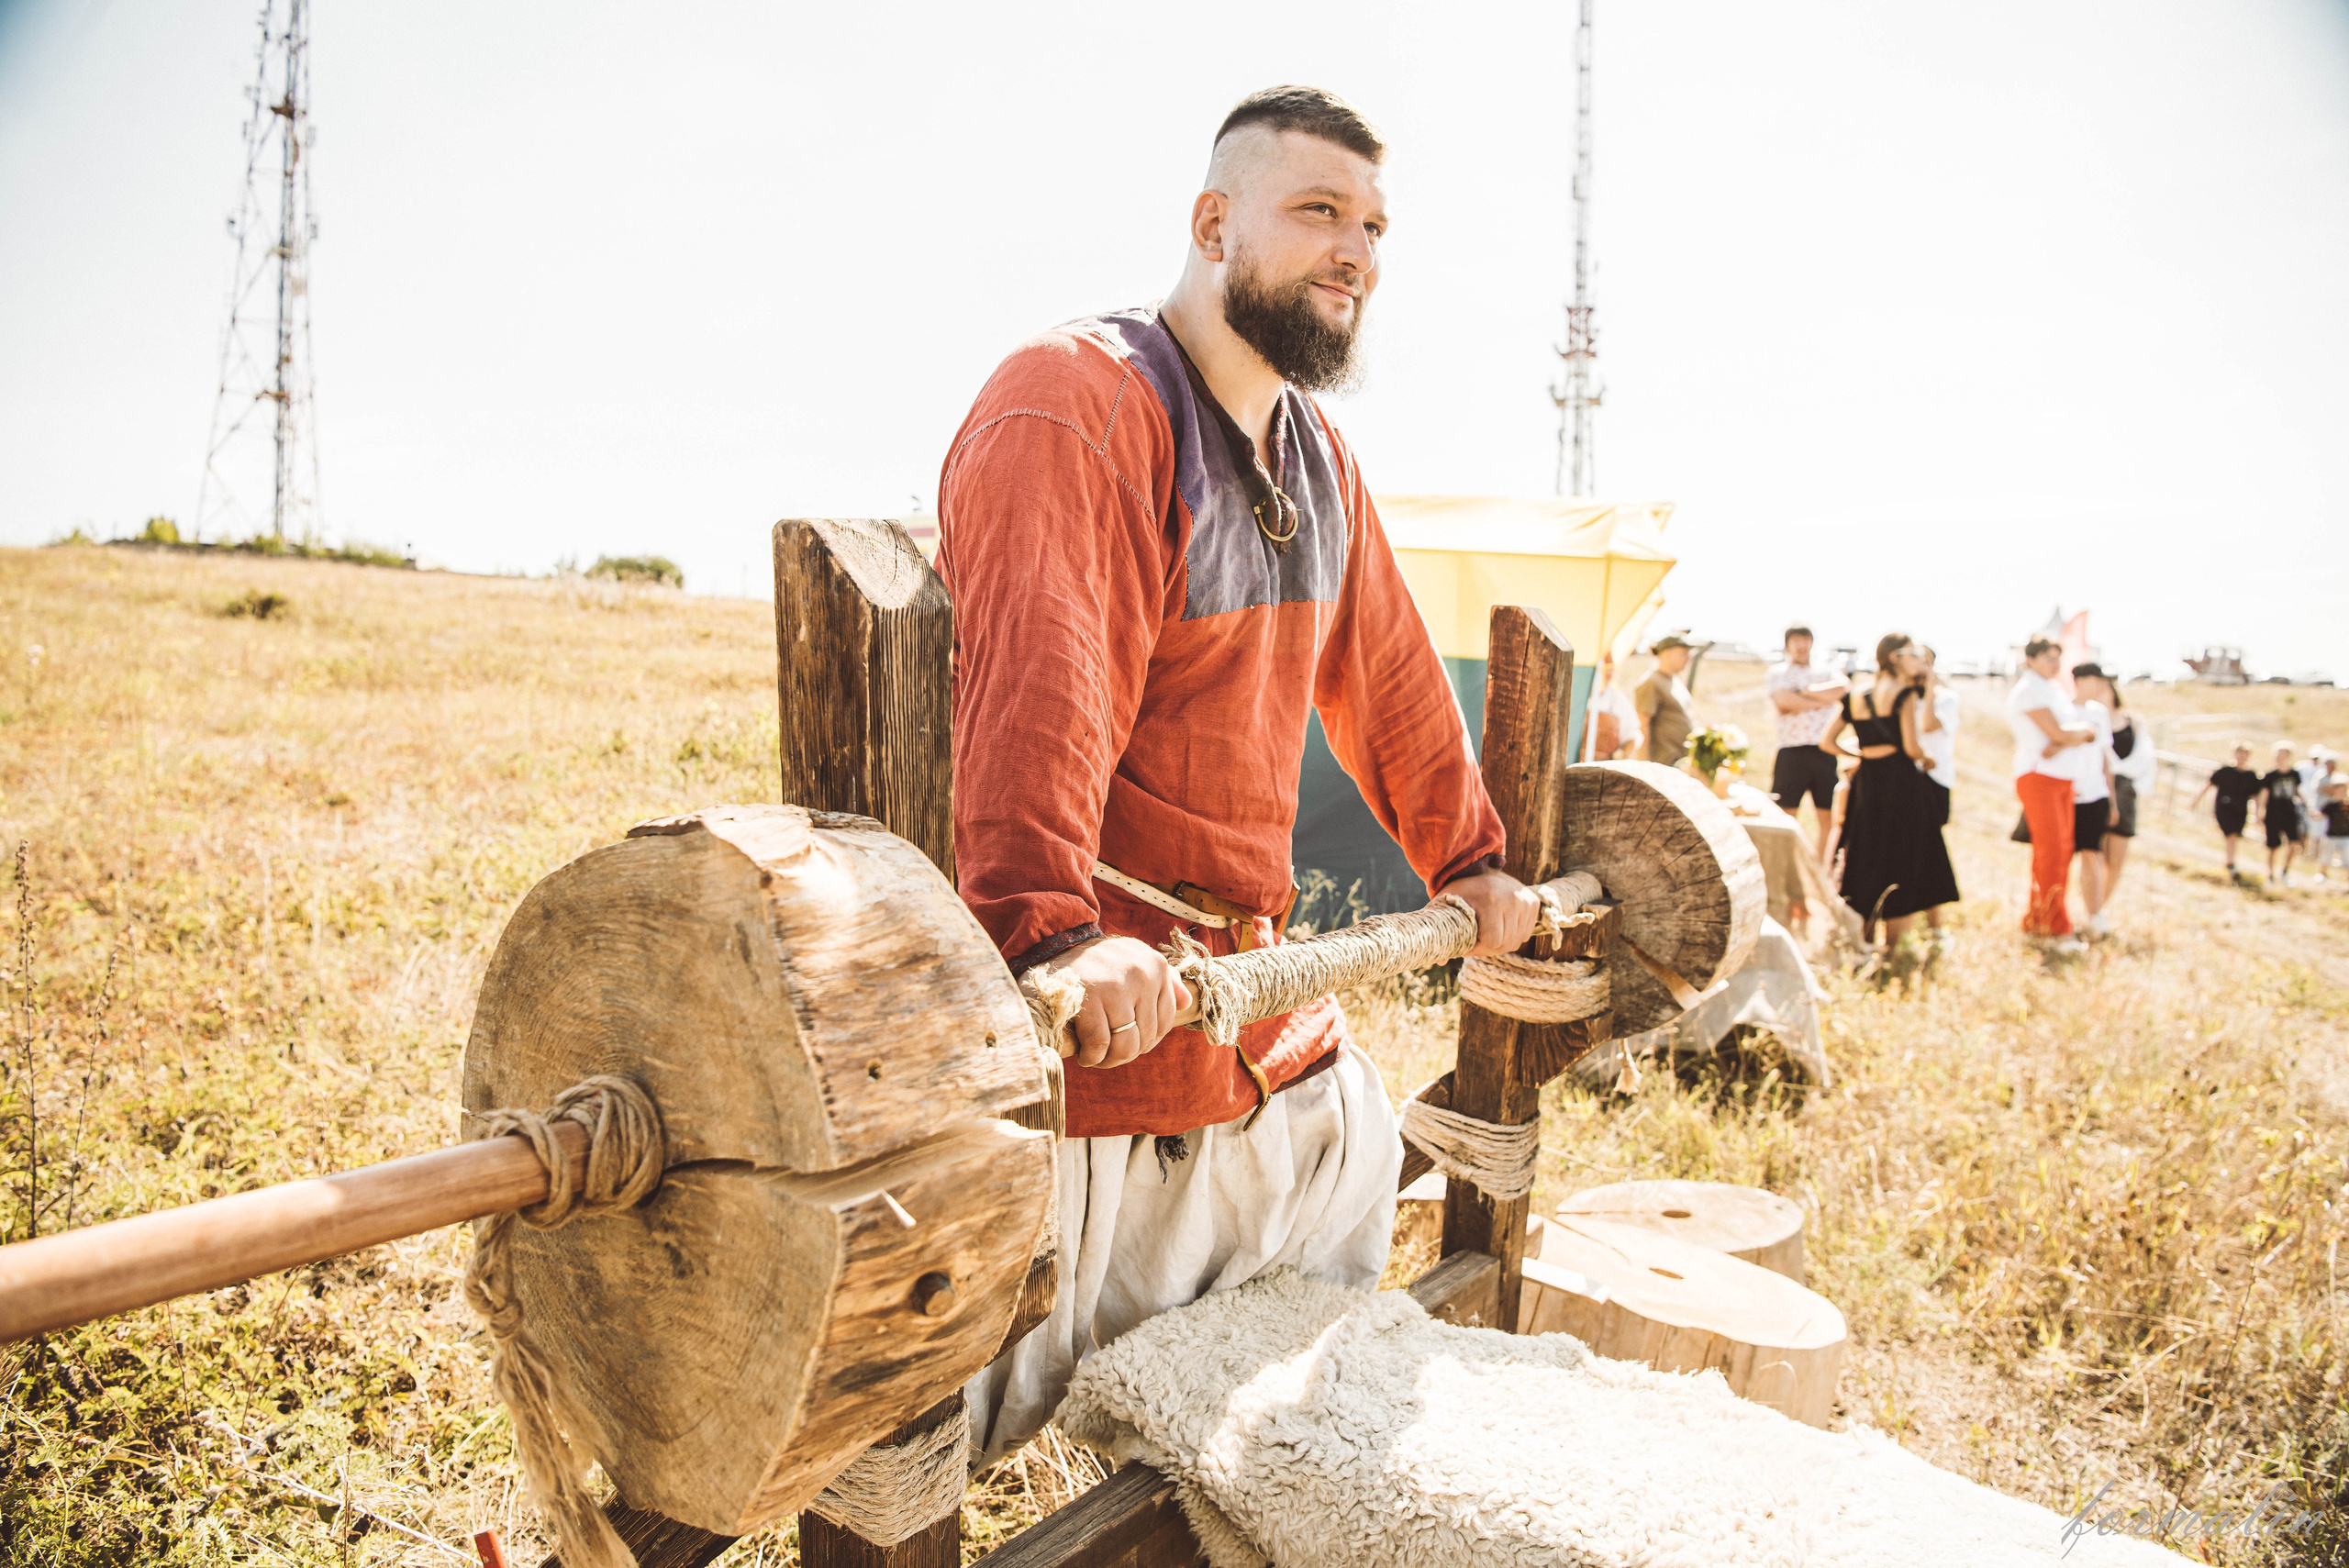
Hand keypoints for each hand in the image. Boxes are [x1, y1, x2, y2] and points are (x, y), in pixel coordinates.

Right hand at [1038, 936, 1193, 1069]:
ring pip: (1126, 1045)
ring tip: (1097, 1056)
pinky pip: (1100, 1044)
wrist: (1051, 946)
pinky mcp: (1090, 997)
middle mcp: (1141, 974)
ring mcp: (1116, 986)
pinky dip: (1092, 1057)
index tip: (1125, 1043)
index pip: (1165, 1022)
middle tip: (1107, 1054)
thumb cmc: (1095, 961)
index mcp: (1155, 966)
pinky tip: (1085, 1054)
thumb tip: (1186, 1002)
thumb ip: (1163, 980)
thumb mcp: (1133, 958)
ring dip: (1109, 1060)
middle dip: (1125, 1053)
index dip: (1145, 1041)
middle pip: (1146, 1038)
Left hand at [1439, 868, 1540, 956]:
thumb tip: (1439, 962)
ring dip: (1500, 942)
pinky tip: (1499, 925)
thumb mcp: (1444, 909)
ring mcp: (1525, 900)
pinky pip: (1525, 934)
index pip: (1493, 942)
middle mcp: (1513, 898)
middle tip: (1475, 940)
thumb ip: (1442, 934)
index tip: (1465, 944)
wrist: (1477, 869)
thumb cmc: (1458, 893)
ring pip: (1516, 941)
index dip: (1477, 948)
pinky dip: (1512, 935)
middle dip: (1488, 947)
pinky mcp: (1532, 902)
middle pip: (1506, 944)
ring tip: (1485, 932)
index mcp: (1491, 899)